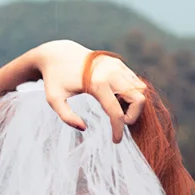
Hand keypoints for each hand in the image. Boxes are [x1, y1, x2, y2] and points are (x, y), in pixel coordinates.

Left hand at [30, 40, 146, 142]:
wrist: (58, 53)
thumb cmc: (55, 79)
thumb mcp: (54, 99)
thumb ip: (66, 117)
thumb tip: (84, 128)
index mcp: (97, 82)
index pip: (116, 112)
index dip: (118, 130)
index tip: (115, 141)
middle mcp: (112, 72)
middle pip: (138, 99)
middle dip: (133, 116)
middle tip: (118, 121)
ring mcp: (117, 65)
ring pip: (141, 90)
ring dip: (133, 104)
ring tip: (116, 108)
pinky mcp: (119, 63)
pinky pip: (135, 82)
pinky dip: (131, 94)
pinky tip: (116, 99)